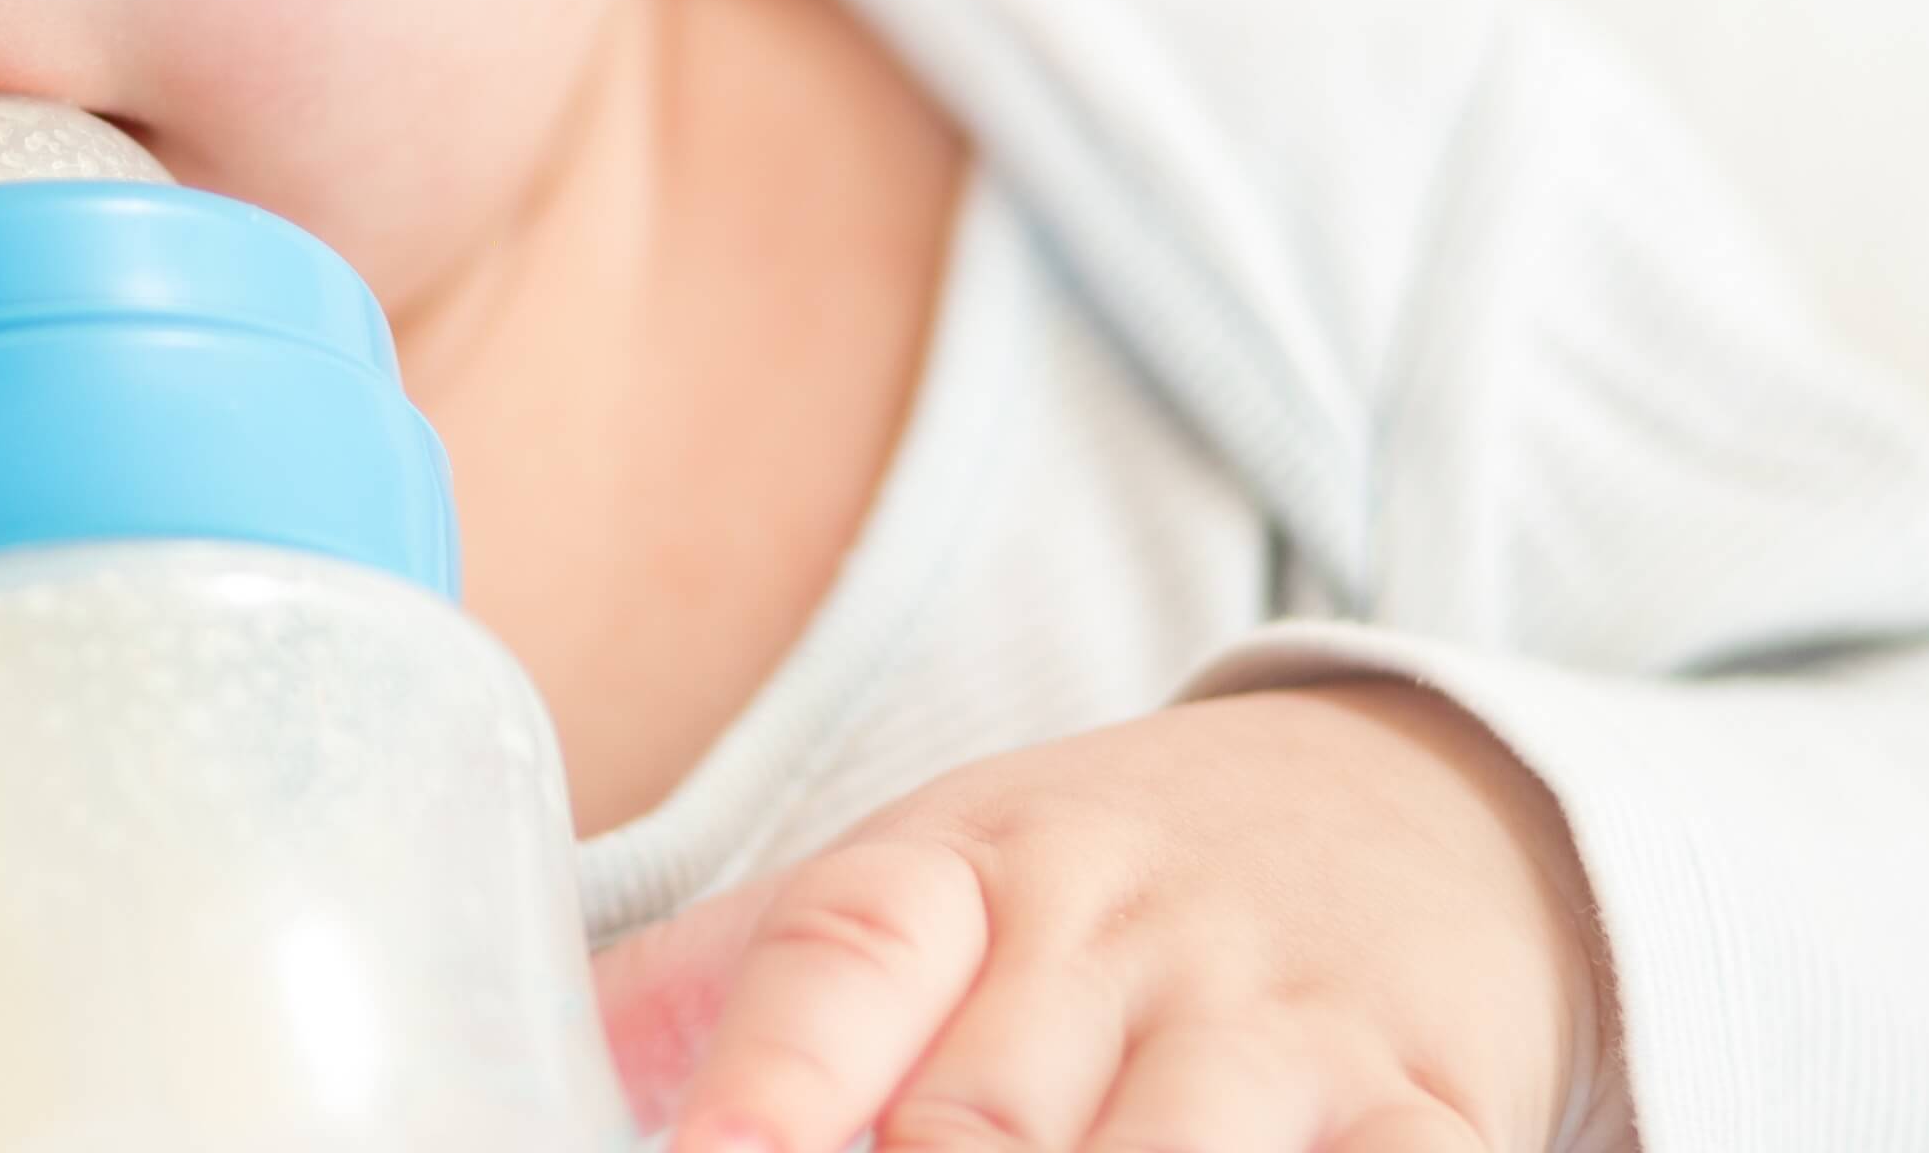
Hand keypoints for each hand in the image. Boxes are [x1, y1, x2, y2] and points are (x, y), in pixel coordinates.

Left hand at [593, 680, 1609, 1152]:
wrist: (1412, 807)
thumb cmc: (1101, 887)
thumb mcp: (922, 885)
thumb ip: (728, 990)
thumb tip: (499, 1063)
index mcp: (957, 868)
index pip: (839, 951)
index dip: (765, 1080)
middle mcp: (1113, 935)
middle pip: (983, 1125)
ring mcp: (1274, 1026)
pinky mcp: (1429, 1106)